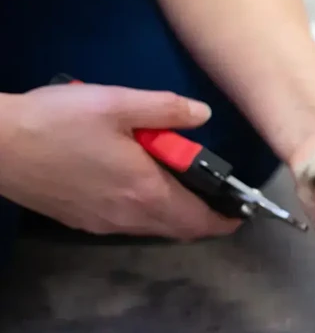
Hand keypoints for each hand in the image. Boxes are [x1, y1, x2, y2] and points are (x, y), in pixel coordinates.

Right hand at [0, 84, 241, 238]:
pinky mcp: (79, 221)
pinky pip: (125, 223)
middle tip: (212, 192)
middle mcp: (127, 217)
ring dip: (170, 211)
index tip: (239, 212)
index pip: (198, 221)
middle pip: (178, 228)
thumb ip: (166, 109)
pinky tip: (134, 182)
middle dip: (200, 216)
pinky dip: (143, 210)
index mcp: (146, 192)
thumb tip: (204, 115)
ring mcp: (101, 223)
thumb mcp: (117, 104)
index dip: (224, 221)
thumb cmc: (57, 122)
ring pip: (151, 227)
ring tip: (174, 179)